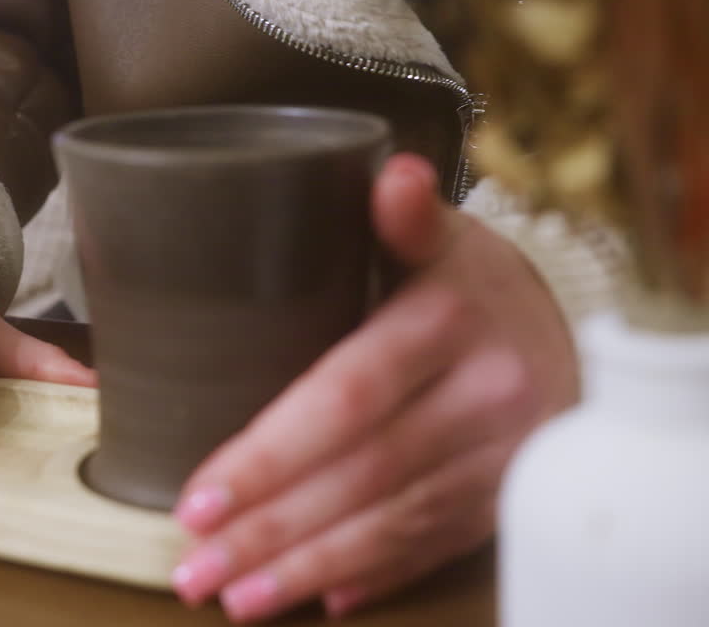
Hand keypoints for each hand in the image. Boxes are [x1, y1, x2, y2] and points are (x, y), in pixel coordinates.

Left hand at [168, 154, 577, 621]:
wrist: (568, 336)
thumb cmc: (472, 285)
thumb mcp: (444, 239)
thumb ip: (407, 216)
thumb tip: (393, 177)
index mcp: (449, 323)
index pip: (346, 399)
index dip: (271, 456)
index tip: (200, 497)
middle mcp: (484, 397)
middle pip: (361, 475)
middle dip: (271, 530)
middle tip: (193, 566)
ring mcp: (503, 458)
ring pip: (392, 523)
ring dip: (307, 568)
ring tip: (235, 596)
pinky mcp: (507, 500)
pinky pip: (435, 545)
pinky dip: (374, 574)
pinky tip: (318, 598)